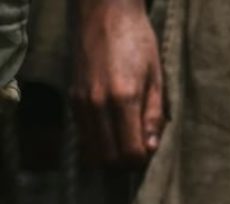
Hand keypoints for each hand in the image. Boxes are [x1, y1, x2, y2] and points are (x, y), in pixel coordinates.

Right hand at [72, 0, 163, 165]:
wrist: (105, 14)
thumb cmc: (138, 43)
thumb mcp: (156, 79)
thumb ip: (153, 116)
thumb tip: (151, 147)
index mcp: (124, 99)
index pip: (130, 151)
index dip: (141, 160)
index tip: (149, 153)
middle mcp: (97, 103)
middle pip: (108, 156)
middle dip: (125, 162)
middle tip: (139, 152)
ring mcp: (81, 101)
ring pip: (91, 149)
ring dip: (109, 154)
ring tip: (126, 143)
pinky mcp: (72, 96)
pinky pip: (82, 132)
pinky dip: (96, 140)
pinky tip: (112, 131)